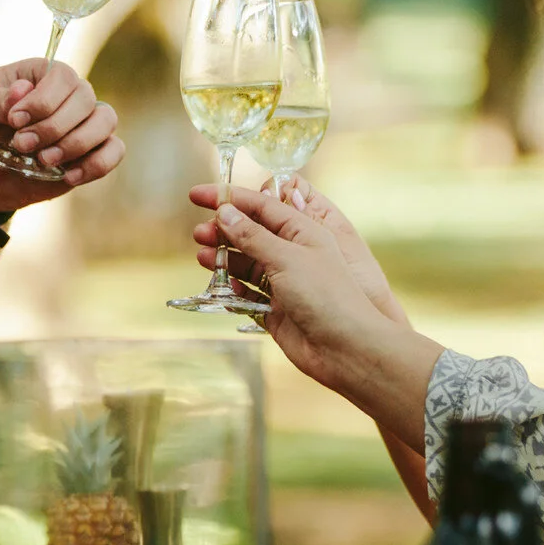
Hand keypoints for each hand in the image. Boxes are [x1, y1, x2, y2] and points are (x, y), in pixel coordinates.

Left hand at [0, 58, 124, 212]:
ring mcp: (79, 124)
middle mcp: (64, 94)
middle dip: (54, 127)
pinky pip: (114, 151)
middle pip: (85, 98)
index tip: (14, 121)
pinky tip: (68, 176)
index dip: (44, 100)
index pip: (61, 76)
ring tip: (43, 161)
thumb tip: (23, 89)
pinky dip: (96, 164)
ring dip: (76, 144)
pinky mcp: (87, 153)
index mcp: (36, 74)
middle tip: (21, 145)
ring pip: (106, 121)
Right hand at [192, 174, 408, 327]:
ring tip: (202, 256)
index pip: (260, 205)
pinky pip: (248, 293)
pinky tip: (221, 285)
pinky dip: (233, 287)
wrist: (346, 348)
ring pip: (246, 263)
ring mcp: (284, 282)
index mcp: (303, 231)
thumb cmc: (327, 296)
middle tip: (198, 232)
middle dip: (223, 230)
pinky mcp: (276, 309)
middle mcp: (293, 253)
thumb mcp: (287, 257)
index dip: (228, 198)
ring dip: (224, 258)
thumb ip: (252, 236)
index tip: (198, 196)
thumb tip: (225, 213)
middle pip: (250, 233)